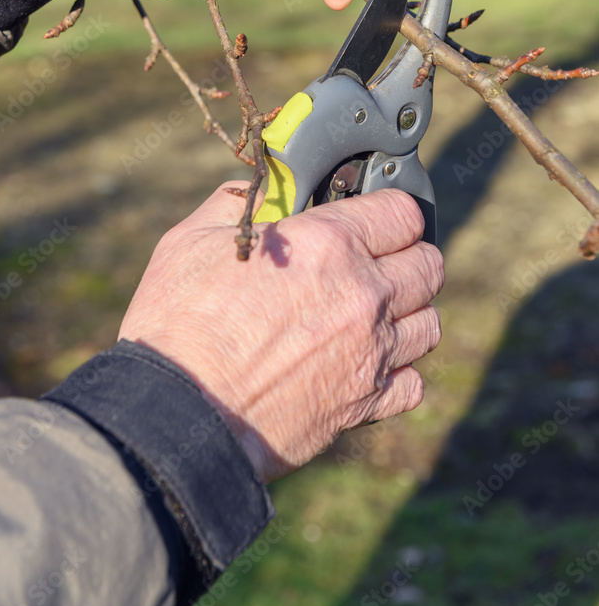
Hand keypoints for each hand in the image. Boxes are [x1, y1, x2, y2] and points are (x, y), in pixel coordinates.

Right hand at [118, 184, 443, 483]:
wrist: (175, 415)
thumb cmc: (177, 323)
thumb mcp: (192, 240)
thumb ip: (235, 204)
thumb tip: (256, 190)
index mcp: (328, 244)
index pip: (403, 212)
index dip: (391, 210)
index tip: (377, 218)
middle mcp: (363, 294)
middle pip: (430, 265)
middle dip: (407, 258)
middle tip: (377, 264)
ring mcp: (369, 352)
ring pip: (429, 324)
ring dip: (407, 314)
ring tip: (373, 315)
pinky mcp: (363, 405)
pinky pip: (413, 384)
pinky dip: (397, 374)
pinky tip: (366, 365)